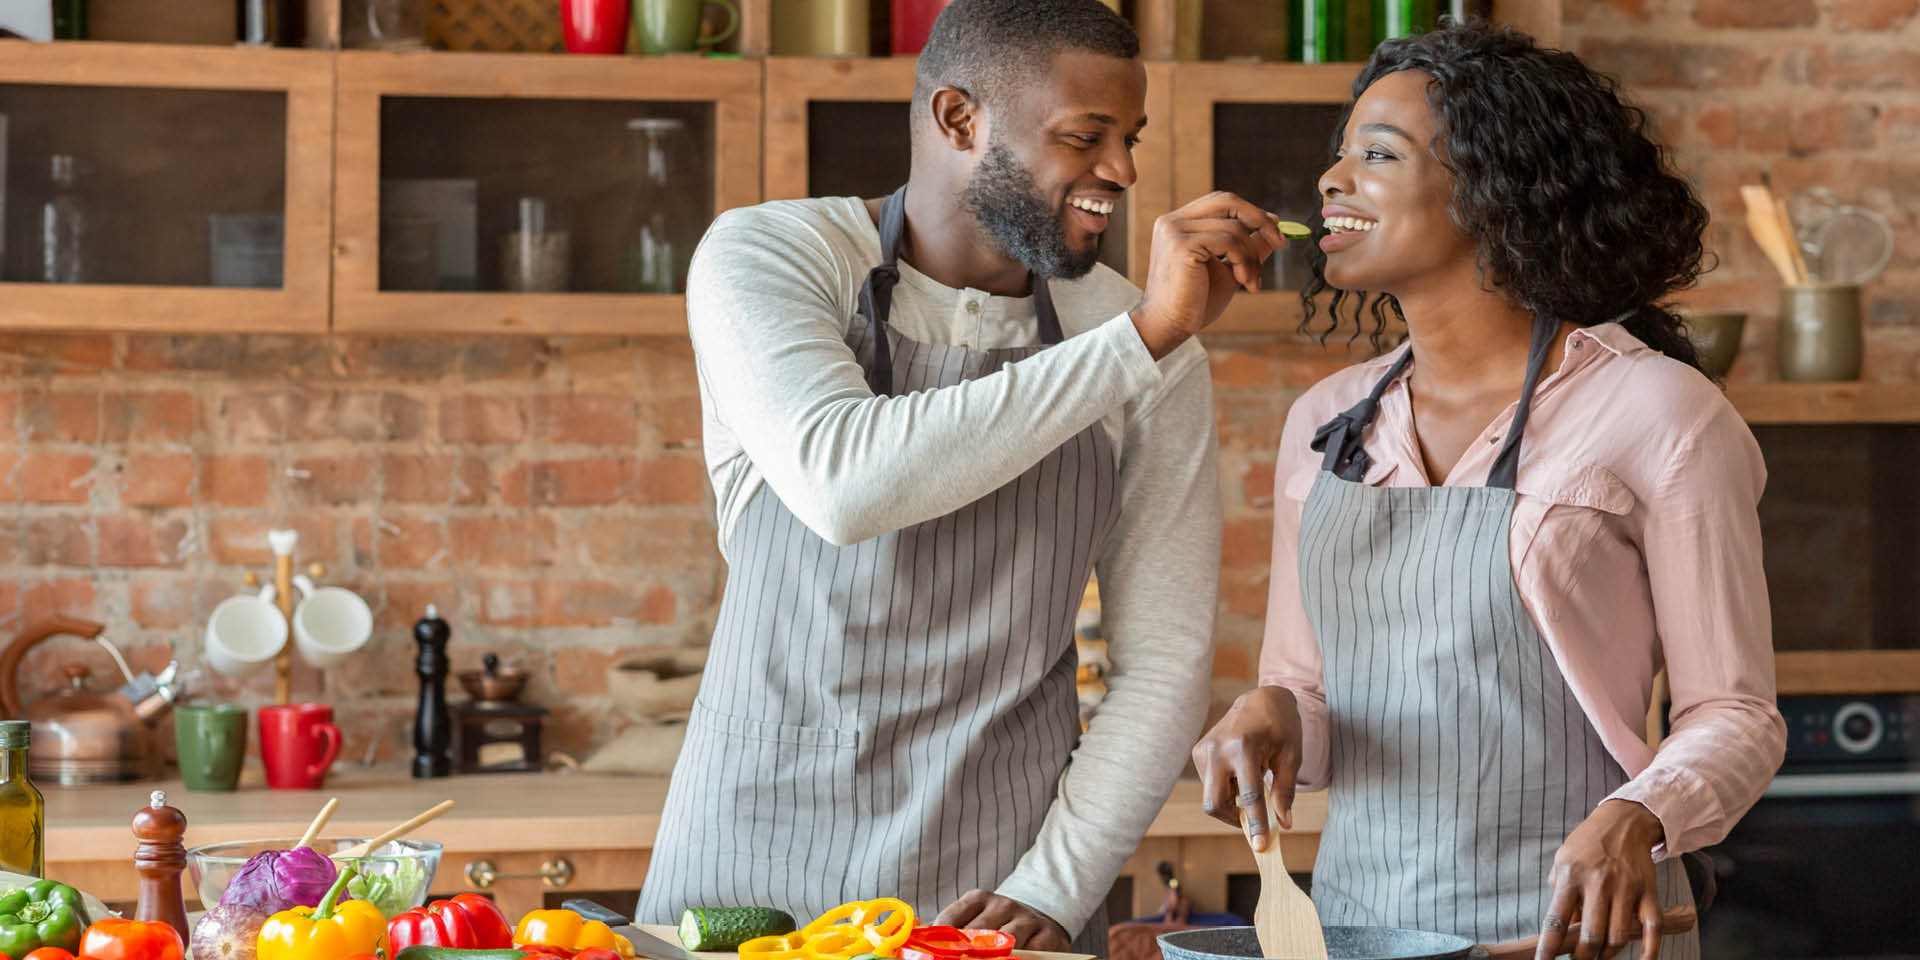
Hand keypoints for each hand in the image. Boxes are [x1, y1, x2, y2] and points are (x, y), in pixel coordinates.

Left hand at [934, 891, 1070, 951]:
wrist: (1040, 920)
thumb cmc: (999, 925)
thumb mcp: (975, 919)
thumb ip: (952, 930)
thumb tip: (923, 939)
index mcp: (979, 898)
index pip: (951, 919)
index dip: (939, 940)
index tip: (931, 954)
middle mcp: (1003, 904)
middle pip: (977, 935)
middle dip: (964, 954)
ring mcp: (1026, 920)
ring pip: (1006, 945)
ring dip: (992, 957)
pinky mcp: (1048, 937)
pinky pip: (1031, 955)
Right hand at [1130, 191, 1284, 358]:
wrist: (1168, 328)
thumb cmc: (1193, 303)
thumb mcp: (1228, 270)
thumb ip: (1246, 248)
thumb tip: (1272, 228)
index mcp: (1179, 223)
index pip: (1222, 202)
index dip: (1251, 213)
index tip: (1275, 233)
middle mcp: (1173, 221)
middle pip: (1228, 201)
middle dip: (1259, 220)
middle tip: (1280, 243)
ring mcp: (1175, 231)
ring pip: (1233, 227)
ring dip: (1252, 256)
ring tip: (1252, 282)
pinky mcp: (1182, 245)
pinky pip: (1228, 241)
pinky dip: (1244, 260)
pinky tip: (1244, 281)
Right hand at [1190, 685, 1302, 850]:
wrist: (1261, 698)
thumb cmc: (1281, 726)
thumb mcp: (1291, 757)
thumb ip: (1285, 791)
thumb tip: (1284, 823)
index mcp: (1243, 747)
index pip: (1248, 796)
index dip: (1256, 823)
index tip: (1261, 846)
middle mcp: (1217, 749)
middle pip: (1215, 803)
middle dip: (1233, 818)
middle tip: (1254, 819)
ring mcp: (1204, 750)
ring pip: (1212, 796)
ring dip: (1232, 801)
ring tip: (1253, 779)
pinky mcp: (1199, 752)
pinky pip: (1211, 785)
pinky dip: (1226, 788)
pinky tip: (1241, 772)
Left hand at [1534, 799, 1667, 959]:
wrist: (1623, 822)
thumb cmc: (1588, 844)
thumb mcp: (1563, 862)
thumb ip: (1560, 894)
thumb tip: (1564, 929)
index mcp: (1571, 877)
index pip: (1556, 920)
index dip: (1549, 947)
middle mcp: (1598, 884)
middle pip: (1591, 936)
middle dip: (1583, 958)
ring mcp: (1625, 889)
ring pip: (1618, 937)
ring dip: (1608, 954)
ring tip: (1600, 956)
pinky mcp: (1648, 892)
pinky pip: (1652, 927)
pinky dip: (1649, 950)